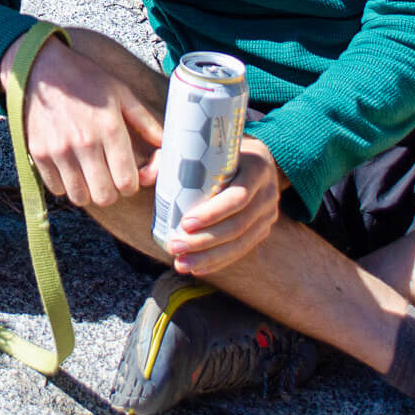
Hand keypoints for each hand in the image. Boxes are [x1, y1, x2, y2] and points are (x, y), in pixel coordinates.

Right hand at [16, 32, 164, 207]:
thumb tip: (164, 144)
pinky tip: (70, 168)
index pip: (127, 182)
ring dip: (88, 191)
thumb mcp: (121, 93)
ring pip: (80, 197)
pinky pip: (57, 189)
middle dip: (112, 191)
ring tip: (89, 174)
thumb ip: (145, 121)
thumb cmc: (86, 79)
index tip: (128, 176)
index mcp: (110, 128)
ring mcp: (59, 150)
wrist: (42, 68)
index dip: (132, 185)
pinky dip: (65, 185)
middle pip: (105, 196)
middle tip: (109, 177)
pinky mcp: (39, 153)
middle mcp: (85, 142)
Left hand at [159, 136, 282, 276]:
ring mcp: (268, 214)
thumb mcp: (204, 146)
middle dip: (204, 240)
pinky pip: (242, 250)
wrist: (256, 160)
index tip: (185, 223)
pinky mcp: (263, 230)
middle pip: (238, 225)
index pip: (238, 196)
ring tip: (180, 263)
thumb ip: (173, 158)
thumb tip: (146, 177)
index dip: (213, 213)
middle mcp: (267, 193)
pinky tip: (196, 267)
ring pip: (240, 243)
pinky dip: (218, 261)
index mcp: (256, 168)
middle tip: (174, 246)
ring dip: (208, 257)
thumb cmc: (221, 152)